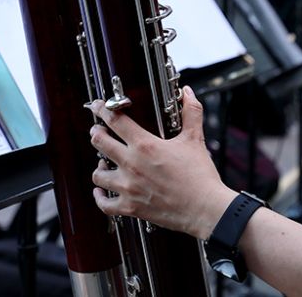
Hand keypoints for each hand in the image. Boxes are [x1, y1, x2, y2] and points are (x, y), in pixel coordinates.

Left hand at [89, 86, 237, 239]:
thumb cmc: (200, 176)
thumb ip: (191, 112)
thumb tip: (188, 93)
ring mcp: (128, 187)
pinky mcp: (130, 207)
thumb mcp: (194, 139)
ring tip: (102, 162)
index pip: (116, 121)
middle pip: (100, 143)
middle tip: (97, 130)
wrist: (205, 208)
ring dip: (98, 166)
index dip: (104, 110)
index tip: (100, 106)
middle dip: (96, 133)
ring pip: (98, 175)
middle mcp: (132, 165)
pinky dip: (99, 197)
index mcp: (145, 145)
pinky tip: (100, 191)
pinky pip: (104, 204)